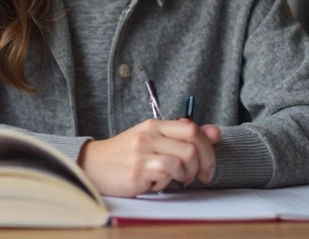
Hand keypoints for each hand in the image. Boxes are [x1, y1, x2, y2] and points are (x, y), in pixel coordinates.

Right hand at [77, 119, 221, 196]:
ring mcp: (142, 152)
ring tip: (174, 179)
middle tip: (196, 176)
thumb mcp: (154, 140)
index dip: (208, 148)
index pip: (192, 128)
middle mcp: (149, 135)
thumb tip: (215, 132)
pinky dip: (166, 183)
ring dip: (184, 175)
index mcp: (155, 125)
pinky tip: (156, 182)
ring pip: (182, 161)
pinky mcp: (137, 170)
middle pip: (192, 146)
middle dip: (202, 165)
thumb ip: (183, 136)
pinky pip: (166, 174)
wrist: (93, 165)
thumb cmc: (125, 154)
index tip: (208, 164)